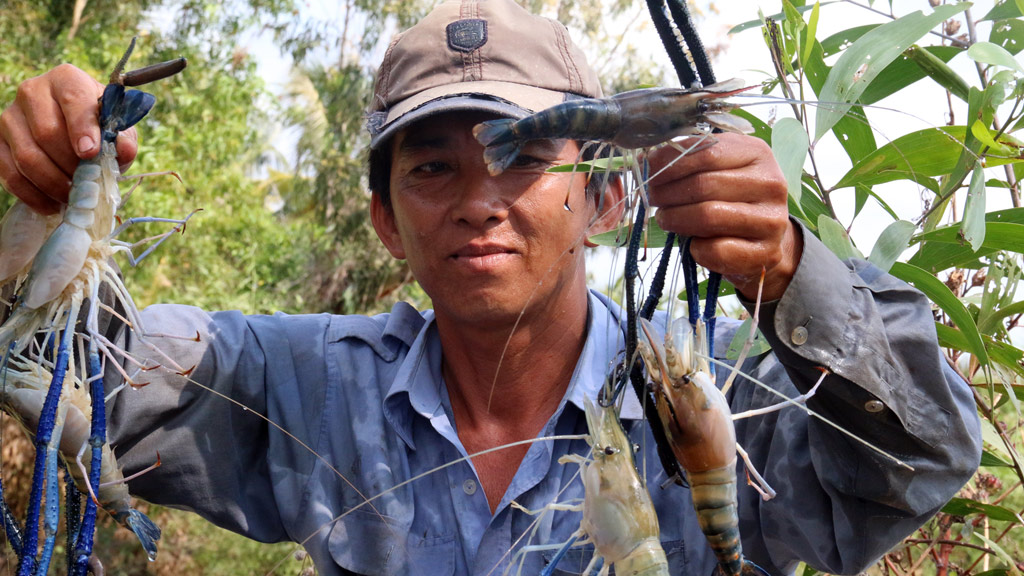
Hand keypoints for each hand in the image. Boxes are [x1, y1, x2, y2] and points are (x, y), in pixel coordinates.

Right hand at [0, 64, 138, 214]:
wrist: (73, 132)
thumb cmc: (98, 128)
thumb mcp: (118, 129)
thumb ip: (122, 138)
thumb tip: (122, 150)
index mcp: (67, 80)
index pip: (73, 99)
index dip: (82, 127)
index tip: (90, 152)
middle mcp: (32, 92)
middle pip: (47, 133)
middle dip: (70, 165)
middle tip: (87, 184)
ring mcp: (10, 117)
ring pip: (27, 156)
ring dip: (53, 184)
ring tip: (73, 196)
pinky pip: (10, 174)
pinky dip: (33, 195)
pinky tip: (53, 205)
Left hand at [646, 133, 800, 301]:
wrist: (764, 240)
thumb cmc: (732, 199)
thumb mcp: (718, 170)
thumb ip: (690, 161)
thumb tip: (648, 161)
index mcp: (757, 153)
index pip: (707, 151)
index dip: (670, 162)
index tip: (648, 170)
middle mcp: (770, 183)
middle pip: (704, 184)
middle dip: (668, 193)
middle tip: (653, 199)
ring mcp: (772, 220)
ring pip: (708, 216)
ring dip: (676, 219)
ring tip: (666, 219)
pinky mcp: (766, 252)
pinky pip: (717, 250)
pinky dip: (696, 248)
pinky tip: (693, 244)